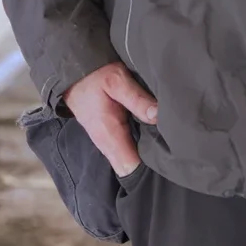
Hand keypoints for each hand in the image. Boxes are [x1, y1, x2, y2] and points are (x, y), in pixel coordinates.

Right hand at [64, 61, 158, 175]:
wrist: (72, 74)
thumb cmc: (94, 77)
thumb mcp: (118, 81)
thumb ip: (137, 99)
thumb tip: (158, 116)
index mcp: (109, 135)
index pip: (130, 169)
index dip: (150, 170)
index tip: (168, 164)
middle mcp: (106, 145)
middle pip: (131, 170)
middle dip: (151, 168)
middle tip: (172, 158)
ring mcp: (106, 144)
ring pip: (128, 163)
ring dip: (146, 159)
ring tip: (166, 151)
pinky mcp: (108, 138)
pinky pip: (125, 152)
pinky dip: (138, 150)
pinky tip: (152, 142)